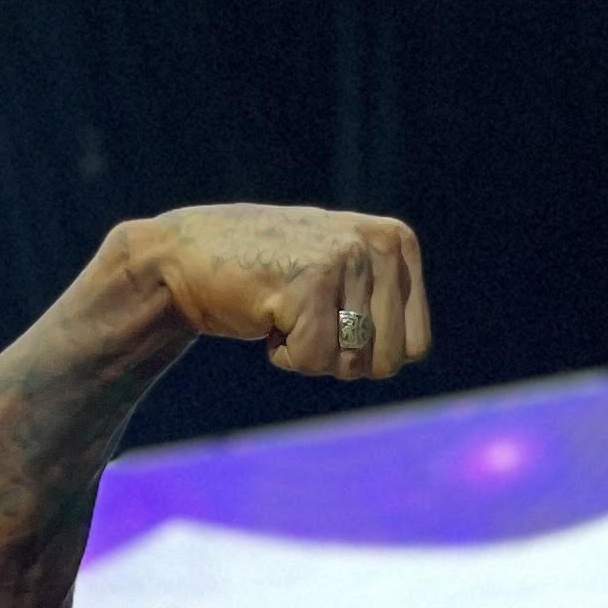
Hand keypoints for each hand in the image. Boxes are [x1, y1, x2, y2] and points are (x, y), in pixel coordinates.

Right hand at [125, 204, 430, 384]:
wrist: (189, 255)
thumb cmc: (269, 274)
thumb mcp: (342, 274)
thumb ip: (385, 301)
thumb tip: (417, 352)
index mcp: (397, 242)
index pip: (417, 346)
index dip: (368, 353)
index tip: (332, 318)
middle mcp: (378, 245)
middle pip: (389, 362)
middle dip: (341, 358)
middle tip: (304, 316)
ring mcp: (346, 260)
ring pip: (352, 365)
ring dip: (311, 354)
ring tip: (285, 308)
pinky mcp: (311, 282)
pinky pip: (315, 360)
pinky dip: (285, 355)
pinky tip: (266, 311)